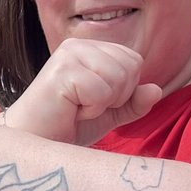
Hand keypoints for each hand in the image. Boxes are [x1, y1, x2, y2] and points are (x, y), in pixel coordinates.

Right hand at [4, 39, 160, 147]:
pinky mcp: (62, 71)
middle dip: (116, 96)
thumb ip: (132, 102)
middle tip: (85, 106)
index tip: (94, 102)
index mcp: (89, 48)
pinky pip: (102, 92)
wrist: (33, 144)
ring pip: (119, 78)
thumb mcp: (107, 114)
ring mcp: (68, 55)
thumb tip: (156, 89)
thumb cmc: (65, 127)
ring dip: (103, 104)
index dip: (124, 90)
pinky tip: (70, 111)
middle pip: (131, 66)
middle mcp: (78, 45)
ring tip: (77, 108)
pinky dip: (91, 110)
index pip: (134, 61)